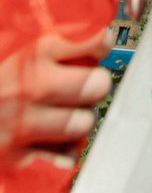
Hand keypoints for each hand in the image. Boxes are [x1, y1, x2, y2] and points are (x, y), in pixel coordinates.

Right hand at [0, 30, 112, 169]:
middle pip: (96, 84)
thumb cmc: (0, 76)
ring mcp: (26, 122)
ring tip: (68, 113)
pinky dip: (66, 149)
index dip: (101, 44)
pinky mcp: (20, 154)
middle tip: (86, 85)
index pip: (93, 41)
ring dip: (81, 119)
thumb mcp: (21, 46)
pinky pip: (66, 154)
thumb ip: (59, 42)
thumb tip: (100, 37)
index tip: (100, 47)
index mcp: (36, 52)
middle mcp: (34, 86)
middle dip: (95, 85)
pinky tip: (54, 138)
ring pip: (84, 122)